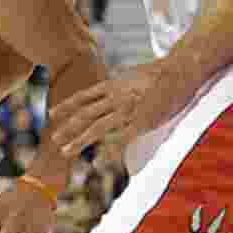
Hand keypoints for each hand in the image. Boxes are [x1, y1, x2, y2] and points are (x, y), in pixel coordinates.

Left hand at [50, 60, 193, 157]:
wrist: (180, 70)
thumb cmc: (160, 72)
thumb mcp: (132, 74)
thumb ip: (119, 82)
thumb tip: (111, 84)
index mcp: (112, 85)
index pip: (83, 97)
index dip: (66, 105)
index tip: (51, 113)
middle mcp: (115, 97)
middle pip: (85, 114)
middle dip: (68, 127)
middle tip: (53, 138)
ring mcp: (127, 110)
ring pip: (97, 127)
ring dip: (79, 140)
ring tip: (65, 151)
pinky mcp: (141, 122)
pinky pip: (120, 139)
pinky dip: (107, 151)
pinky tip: (97, 162)